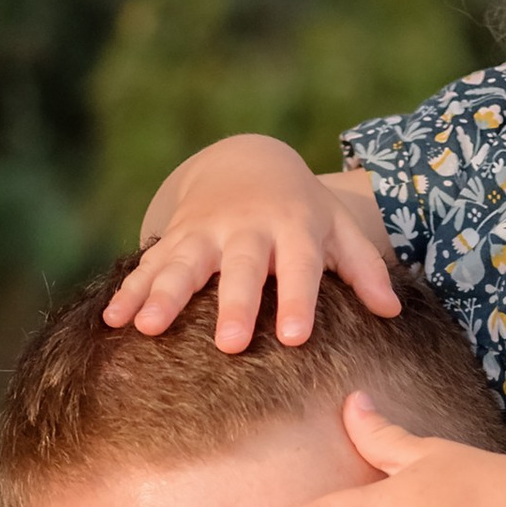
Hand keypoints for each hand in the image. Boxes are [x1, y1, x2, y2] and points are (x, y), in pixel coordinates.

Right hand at [102, 136, 402, 353]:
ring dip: (164, 295)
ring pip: (184, 264)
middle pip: (240, 269)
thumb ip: (365, 269)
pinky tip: (112, 320)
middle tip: (230, 344)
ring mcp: (206, 233)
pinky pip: (148, 265)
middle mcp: (247, 230)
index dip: (298, 301)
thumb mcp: (338, 230)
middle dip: (234, 304)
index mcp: (294, 230)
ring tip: (148, 329)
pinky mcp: (174, 238)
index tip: (296, 338)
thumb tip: (392, 311)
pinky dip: (129, 291)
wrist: (247, 162)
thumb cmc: (303, 211)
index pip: (300, 268)